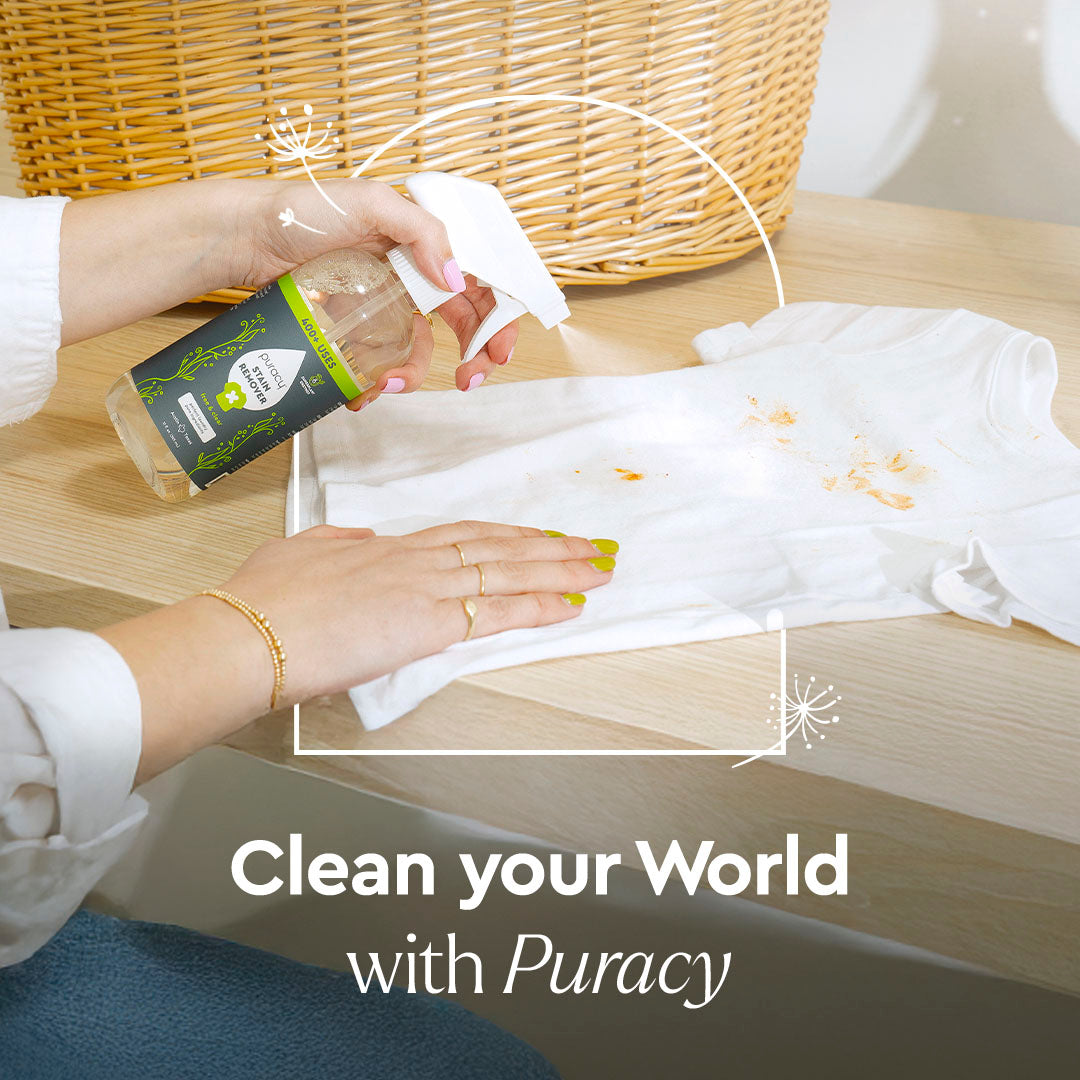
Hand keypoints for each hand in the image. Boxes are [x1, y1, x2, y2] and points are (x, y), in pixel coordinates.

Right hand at [100, 522, 616, 781]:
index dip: (503, 537)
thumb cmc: (259, 603)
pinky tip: (570, 605)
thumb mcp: (296, 553)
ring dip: (559, 570)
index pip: (459, 536)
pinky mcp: (429, 622)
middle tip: (588, 546)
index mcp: (383, 549)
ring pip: (507, 570)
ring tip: (597, 569)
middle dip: (547, 548)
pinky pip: (497, 610)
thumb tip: (362, 538)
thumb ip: (335, 543)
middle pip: (496, 546)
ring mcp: (424, 587)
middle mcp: (413, 561)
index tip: (534, 536)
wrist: (246, 634)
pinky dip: (539, 605)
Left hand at [238, 179, 517, 393]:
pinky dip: (374, 382)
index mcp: (425, 244)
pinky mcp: (356, 328)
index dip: (497, 317)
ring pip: (419, 350)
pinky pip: (379, 362)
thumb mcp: (370, 203)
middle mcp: (412, 275)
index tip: (497, 351)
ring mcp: (385, 305)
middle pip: (463, 322)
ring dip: (413, 375)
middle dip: (473, 357)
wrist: (248, 236)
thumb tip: (455, 278)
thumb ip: (421, 232)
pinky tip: (360, 390)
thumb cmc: (305, 209)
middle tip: (469, 381)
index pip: (480, 282)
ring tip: (386, 384)